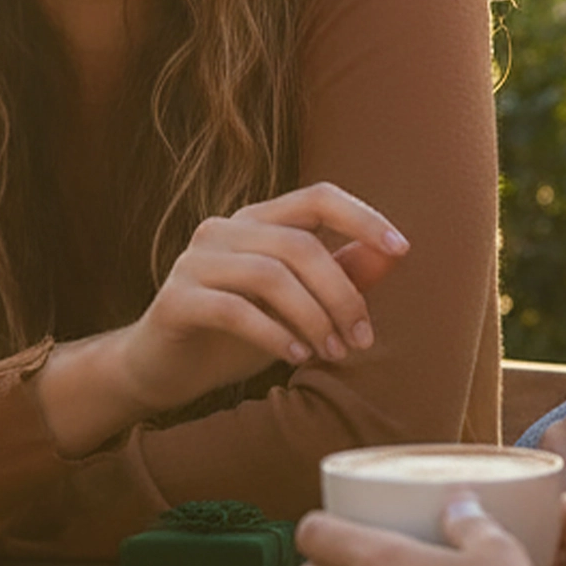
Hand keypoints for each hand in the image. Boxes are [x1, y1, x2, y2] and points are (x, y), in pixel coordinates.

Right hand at [118, 182, 406, 416]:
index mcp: (256, 221)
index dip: (362, 217)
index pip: (317, 197)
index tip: (402, 249)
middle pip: (299, 244)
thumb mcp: (298, 306)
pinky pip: (234, 309)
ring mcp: (194, 261)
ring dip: (312, 318)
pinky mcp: (176, 299)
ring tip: (331, 353)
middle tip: (360, 340)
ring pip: (270, 275)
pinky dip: (273, 334)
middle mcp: (223, 230)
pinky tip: (295, 357)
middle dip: (341, 294)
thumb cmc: (236, 333)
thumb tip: (392, 253)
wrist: (163, 368)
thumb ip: (340, 276)